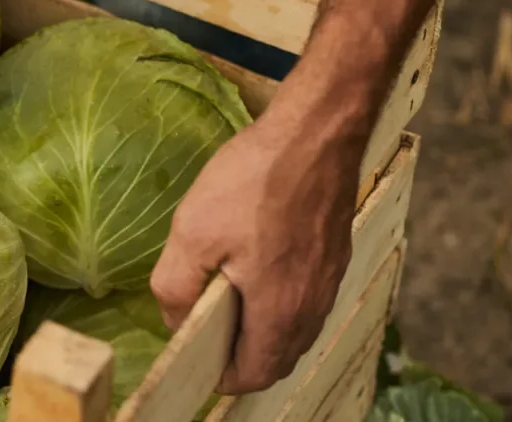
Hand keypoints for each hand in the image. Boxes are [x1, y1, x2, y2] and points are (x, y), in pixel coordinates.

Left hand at [149, 72, 362, 394]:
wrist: (315, 136)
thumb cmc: (252, 183)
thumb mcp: (192, 232)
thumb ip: (177, 287)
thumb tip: (176, 319)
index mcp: (278, 312)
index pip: (253, 375)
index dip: (220, 375)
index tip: (195, 356)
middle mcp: (312, 307)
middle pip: (278, 359)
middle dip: (242, 358)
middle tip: (206, 331)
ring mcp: (329, 281)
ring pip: (295, 331)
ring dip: (263, 332)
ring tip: (225, 302)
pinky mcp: (334, 256)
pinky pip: (308, 300)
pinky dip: (282, 304)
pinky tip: (255, 272)